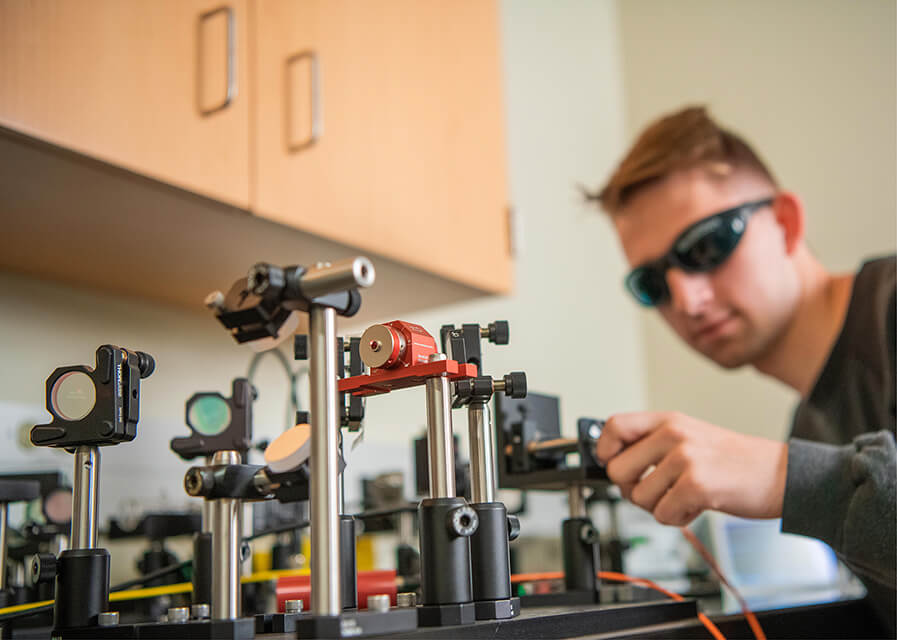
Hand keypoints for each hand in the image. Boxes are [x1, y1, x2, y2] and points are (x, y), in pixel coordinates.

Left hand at [595, 411, 787, 525]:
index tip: (613, 464)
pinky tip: (696, 506)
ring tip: (684, 497)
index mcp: (668, 420)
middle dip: (632, 490)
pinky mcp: (696, 484)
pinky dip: (677, 518)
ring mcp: (685, 458)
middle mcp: (673, 433)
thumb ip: (655, 444)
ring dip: (658, 507)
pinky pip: (662, 514)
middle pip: (617, 469)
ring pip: (638, 497)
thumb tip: (614, 464)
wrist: (783, 474)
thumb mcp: (691, 438)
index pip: (614, 426)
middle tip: (657, 491)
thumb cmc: (735, 461)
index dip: (605, 450)